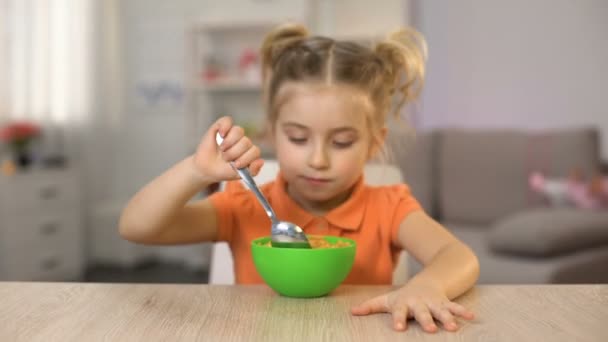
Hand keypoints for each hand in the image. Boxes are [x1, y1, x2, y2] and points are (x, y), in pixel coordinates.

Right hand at [192, 116, 263, 182]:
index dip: (246, 158)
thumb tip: (261, 161)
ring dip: (229, 142)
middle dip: (234, 153)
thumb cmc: (223, 171)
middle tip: (225, 159)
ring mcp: (232, 133)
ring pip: (238, 131)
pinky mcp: (221, 127)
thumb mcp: (239, 175)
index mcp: (249, 152)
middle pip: (246, 142)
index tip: (236, 165)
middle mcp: (243, 141)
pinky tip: (221, 135)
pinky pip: (227, 120)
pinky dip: (224, 127)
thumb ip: (253, 171)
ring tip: (222, 149)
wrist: (206, 169)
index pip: (255, 151)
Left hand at [351, 280, 473, 332]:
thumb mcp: (387, 300)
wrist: (426, 281)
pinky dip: (463, 311)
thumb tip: (352, 312)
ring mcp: (434, 302)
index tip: (398, 329)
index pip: (399, 312)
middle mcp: (419, 303)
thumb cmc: (403, 296)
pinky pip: (455, 306)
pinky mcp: (445, 302)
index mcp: (404, 304)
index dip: (398, 319)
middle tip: (430, 330)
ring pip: (441, 310)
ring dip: (447, 318)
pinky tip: (472, 317)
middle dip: (426, 320)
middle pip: (422, 312)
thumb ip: (371, 306)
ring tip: (453, 327)